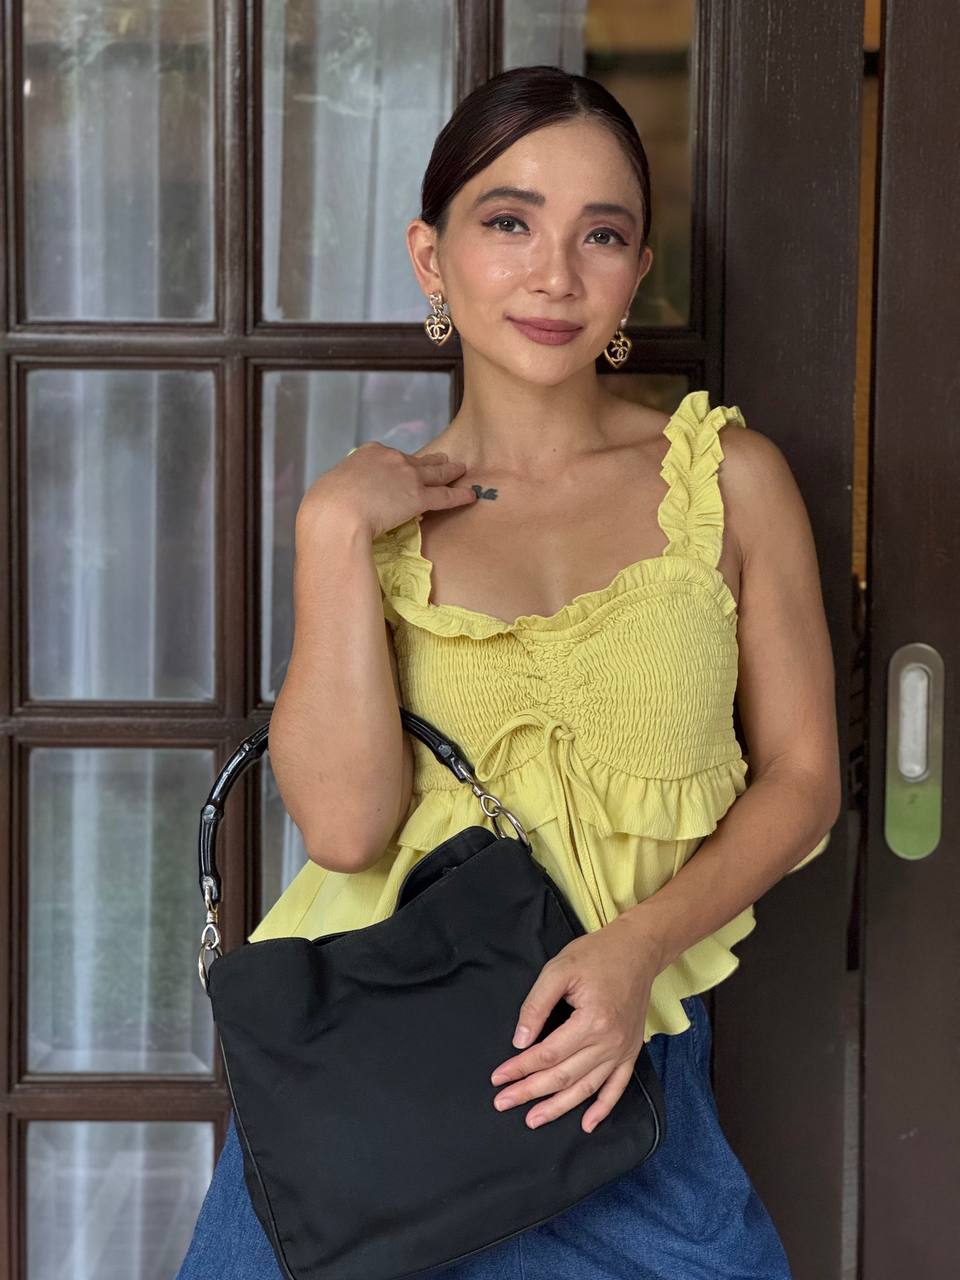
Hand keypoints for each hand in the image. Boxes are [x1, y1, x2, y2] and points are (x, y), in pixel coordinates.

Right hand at [297, 442, 476, 540]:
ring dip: (450, 471)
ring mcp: (407, 476)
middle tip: (443, 458)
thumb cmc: (326, 504)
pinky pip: (445, 495)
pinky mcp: (419, 497)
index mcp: (368, 453)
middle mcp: (391, 458)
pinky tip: (470, 495)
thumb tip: (345, 498)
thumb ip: (347, 487)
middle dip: (431, 461)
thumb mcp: (332, 486)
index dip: (398, 464)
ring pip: (435, 473)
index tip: (402, 468)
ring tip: (461, 470)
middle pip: (416, 460)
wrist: (337, 513)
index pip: (389, 457)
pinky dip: (459, 495)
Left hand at [489, 914, 663, 1133]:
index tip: (498, 1077)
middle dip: (530, 1092)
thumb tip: (520, 1040)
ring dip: (559, 1107)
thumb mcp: (558, 970)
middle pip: (564, 1076)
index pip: (548, 1054)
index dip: (520, 1068)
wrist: (638, 949)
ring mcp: (623, 1050)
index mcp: (591, 1021)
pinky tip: (587, 1124)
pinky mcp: (631, 1051)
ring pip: (586, 1088)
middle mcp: (610, 1042)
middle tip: (503, 1102)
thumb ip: (536, 1005)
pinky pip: (617, 1087)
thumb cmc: (596, 955)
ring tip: (533, 1119)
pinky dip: (603, 1108)